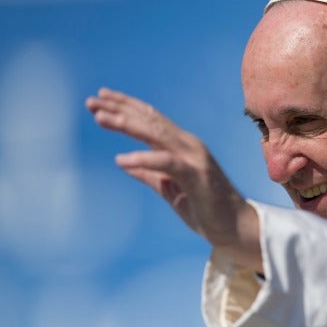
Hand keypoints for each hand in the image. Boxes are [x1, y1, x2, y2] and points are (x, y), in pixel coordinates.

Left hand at [85, 88, 261, 270]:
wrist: (235, 227)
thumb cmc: (206, 209)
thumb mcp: (170, 189)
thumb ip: (150, 174)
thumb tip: (125, 164)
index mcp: (183, 146)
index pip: (151, 119)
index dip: (126, 106)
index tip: (100, 98)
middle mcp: (188, 144)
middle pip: (149, 119)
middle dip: (119, 108)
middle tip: (91, 101)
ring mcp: (194, 157)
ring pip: (155, 133)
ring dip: (126, 123)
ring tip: (100, 117)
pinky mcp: (196, 175)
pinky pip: (165, 162)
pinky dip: (142, 158)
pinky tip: (120, 160)